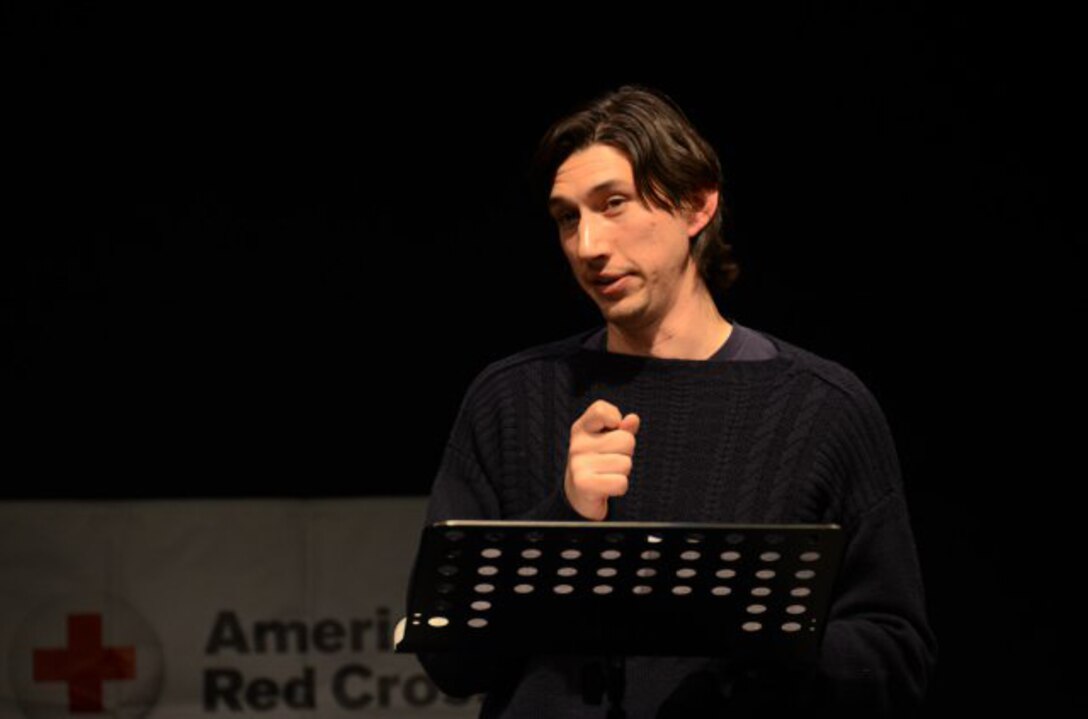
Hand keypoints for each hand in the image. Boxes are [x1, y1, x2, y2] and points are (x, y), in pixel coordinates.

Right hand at [563, 399, 639, 519]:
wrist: (579, 493)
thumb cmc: (598, 461)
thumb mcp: (608, 440)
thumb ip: (623, 429)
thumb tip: (633, 419)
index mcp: (582, 428)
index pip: (601, 410)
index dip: (615, 418)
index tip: (611, 430)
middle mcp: (578, 444)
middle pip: (626, 440)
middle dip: (626, 453)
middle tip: (610, 460)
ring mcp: (579, 464)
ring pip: (626, 464)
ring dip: (623, 472)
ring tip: (608, 473)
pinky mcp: (584, 484)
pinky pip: (621, 483)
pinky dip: (620, 487)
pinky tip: (607, 486)